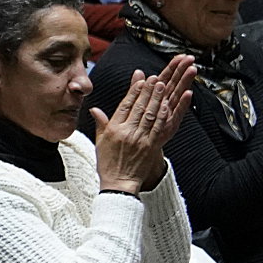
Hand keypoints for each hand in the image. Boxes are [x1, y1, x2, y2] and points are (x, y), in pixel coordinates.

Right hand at [90, 54, 194, 191]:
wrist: (118, 184)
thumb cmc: (108, 164)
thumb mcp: (100, 142)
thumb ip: (100, 123)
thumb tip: (94, 109)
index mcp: (114, 129)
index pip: (125, 105)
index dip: (134, 90)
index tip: (140, 79)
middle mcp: (126, 132)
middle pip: (139, 107)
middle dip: (148, 90)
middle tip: (155, 78)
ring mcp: (140, 139)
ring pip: (150, 114)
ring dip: (157, 99)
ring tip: (162, 86)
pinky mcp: (150, 146)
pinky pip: (158, 127)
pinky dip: (163, 115)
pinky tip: (168, 105)